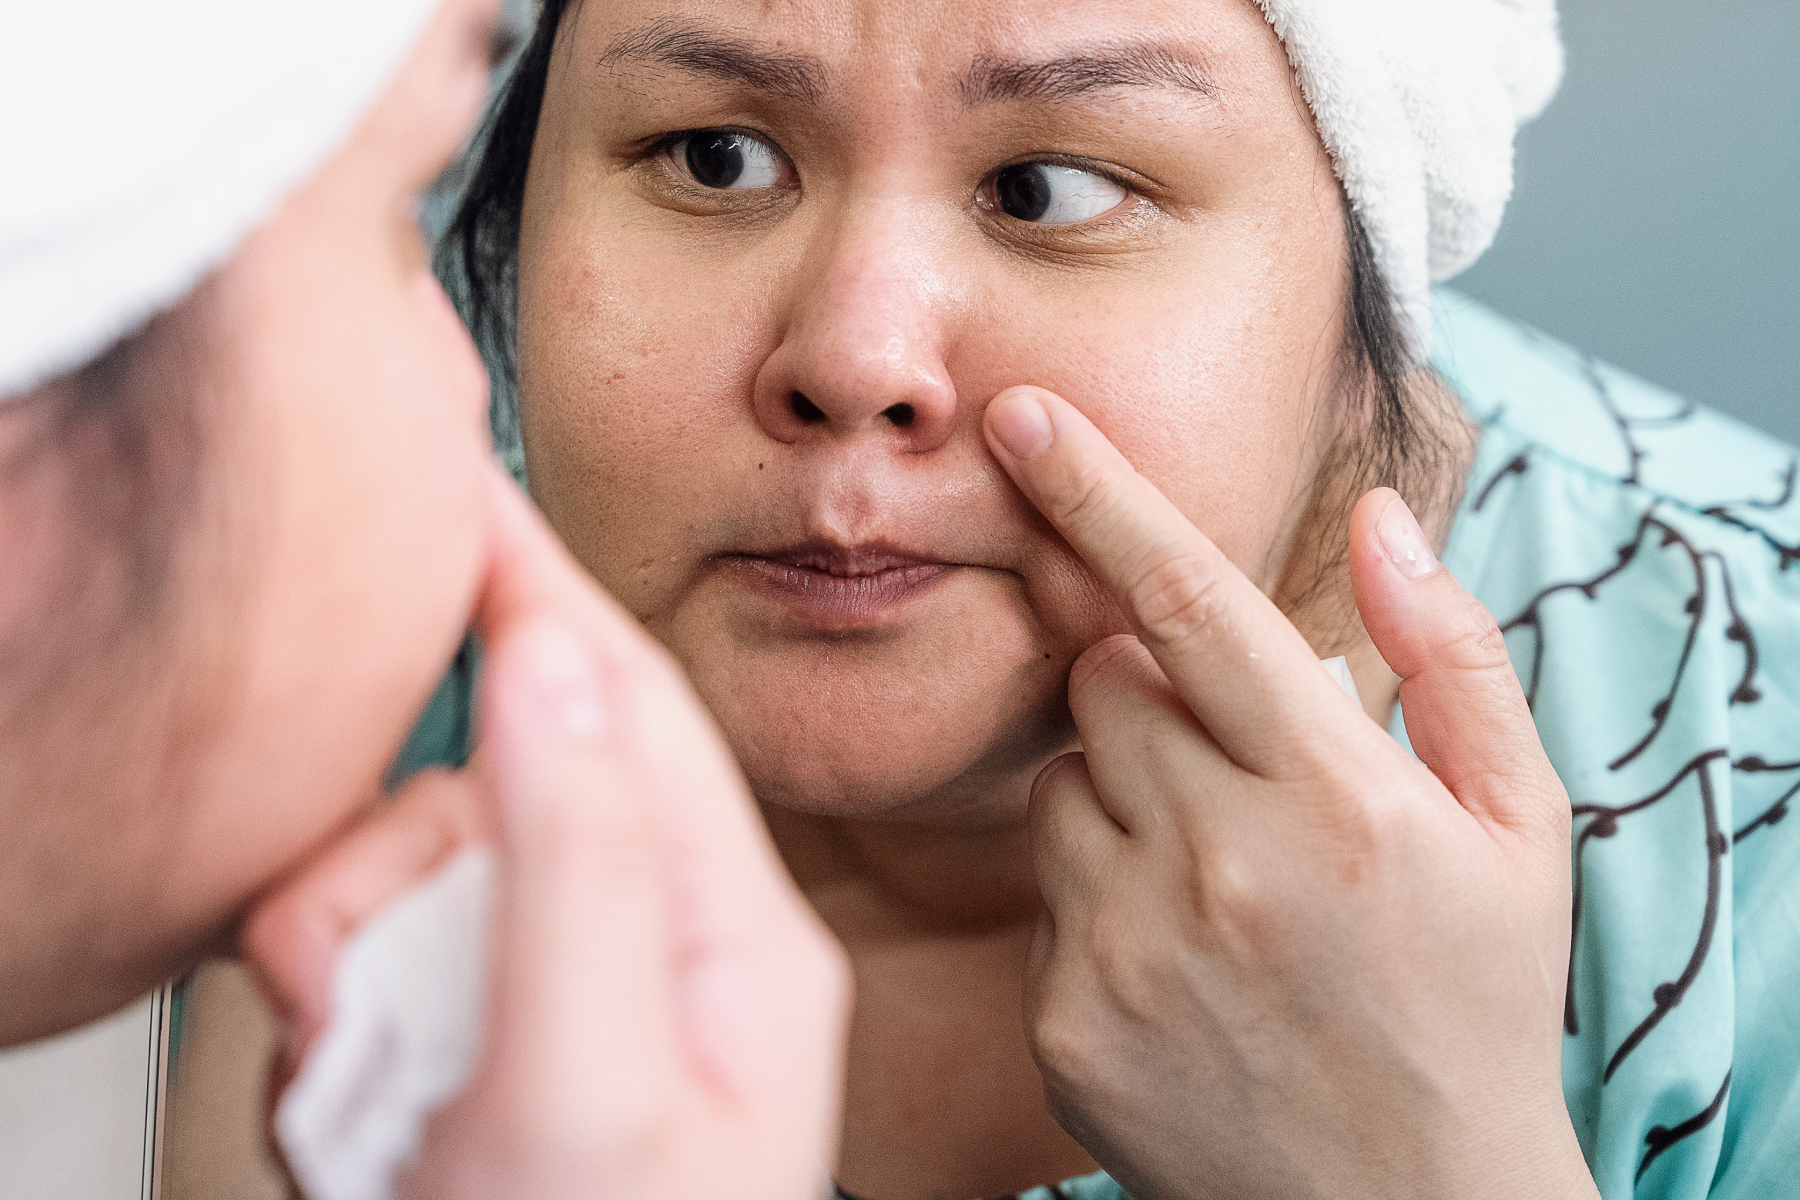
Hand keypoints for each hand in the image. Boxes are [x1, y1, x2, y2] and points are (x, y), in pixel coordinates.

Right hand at [244, 465, 848, 1199]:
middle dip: (389, 868)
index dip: (540, 584)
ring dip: (346, 977)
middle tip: (341, 978)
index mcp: (728, 931)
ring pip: (411, 889)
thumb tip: (555, 660)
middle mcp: (659, 950)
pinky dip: (332, 1050)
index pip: (631, 699)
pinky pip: (375, 982)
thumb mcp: (590, 1084)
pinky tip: (360, 1135)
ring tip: (365, 1109)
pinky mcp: (493, 1063)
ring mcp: (570, 1008)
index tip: (459, 480)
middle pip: (491, 798)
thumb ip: (575, 862)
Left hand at [983, 388, 1593, 1199]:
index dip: (1100, 494)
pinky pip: (1044, 888)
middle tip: (1229, 766)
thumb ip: (1453, 657)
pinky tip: (1180, 955)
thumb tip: (1384, 520)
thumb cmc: (1472, 1001)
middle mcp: (1223, 861)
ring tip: (1215, 876)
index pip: (1192, 603)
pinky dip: (1097, 891)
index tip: (1022, 415)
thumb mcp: (1518, 827)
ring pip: (1063, 779)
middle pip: (1106, 683)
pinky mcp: (1066, 1015)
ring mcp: (1133, 943)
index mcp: (1340, 796)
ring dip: (1121, 792)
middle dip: (1147, 688)